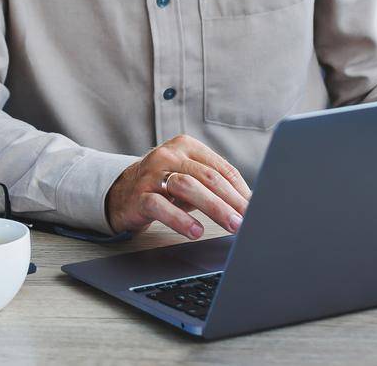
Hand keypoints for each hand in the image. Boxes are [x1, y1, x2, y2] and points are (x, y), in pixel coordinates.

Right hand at [104, 134, 252, 239]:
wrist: (121, 192)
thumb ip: (214, 185)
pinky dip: (181, 220)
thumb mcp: (189, 178)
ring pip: (187, 186)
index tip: (255, 209)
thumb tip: (249, 205)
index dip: (241, 190)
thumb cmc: (164, 186)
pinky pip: (162, 206)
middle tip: (248, 219)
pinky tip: (196, 231)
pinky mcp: (139, 194)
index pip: (221, 168)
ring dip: (213, 207)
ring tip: (231, 225)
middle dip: (231, 200)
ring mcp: (152, 173)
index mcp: (186, 146)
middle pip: (207, 176)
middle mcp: (168, 155)